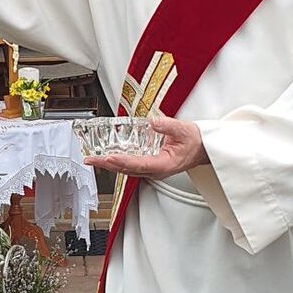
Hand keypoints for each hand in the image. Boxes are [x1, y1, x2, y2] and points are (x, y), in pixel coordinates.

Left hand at [84, 116, 207, 178]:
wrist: (202, 148)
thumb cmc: (195, 142)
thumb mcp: (184, 130)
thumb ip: (168, 126)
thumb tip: (154, 122)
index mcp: (164, 164)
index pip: (138, 164)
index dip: (122, 162)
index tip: (108, 158)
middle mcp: (155, 170)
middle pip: (127, 169)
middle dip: (107, 165)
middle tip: (91, 160)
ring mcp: (152, 169)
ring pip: (127, 169)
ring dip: (110, 165)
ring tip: (94, 160)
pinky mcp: (150, 166)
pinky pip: (130, 166)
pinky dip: (117, 162)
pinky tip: (108, 158)